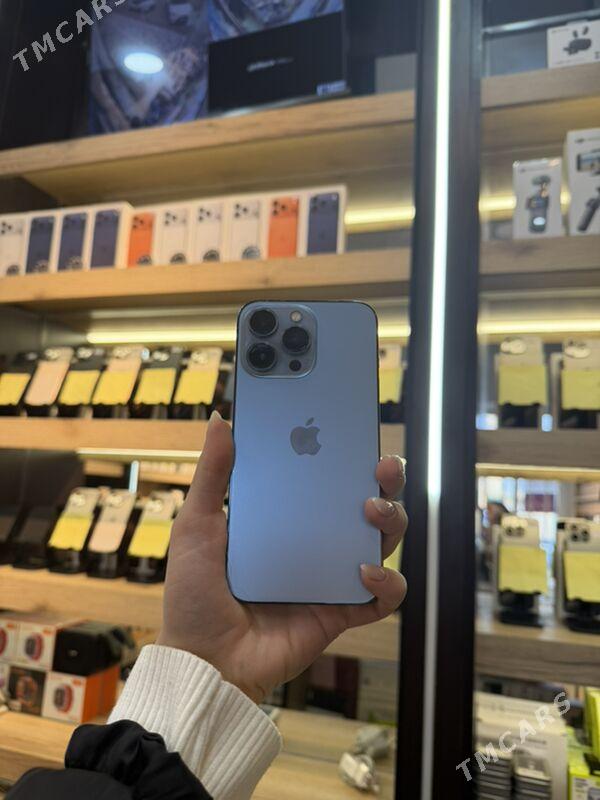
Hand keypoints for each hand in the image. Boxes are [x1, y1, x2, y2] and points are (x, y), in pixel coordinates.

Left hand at [157, 411, 407, 702]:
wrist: (204, 660)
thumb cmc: (195, 593)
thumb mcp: (197, 526)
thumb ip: (213, 474)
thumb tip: (220, 421)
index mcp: (285, 516)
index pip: (326, 476)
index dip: (347, 452)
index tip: (354, 431)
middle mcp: (314, 541)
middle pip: (365, 502)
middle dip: (384, 480)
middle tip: (381, 467)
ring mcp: (330, 576)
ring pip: (383, 541)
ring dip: (391, 520)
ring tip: (370, 511)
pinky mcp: (341, 611)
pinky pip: (383, 597)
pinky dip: (387, 582)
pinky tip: (363, 572)